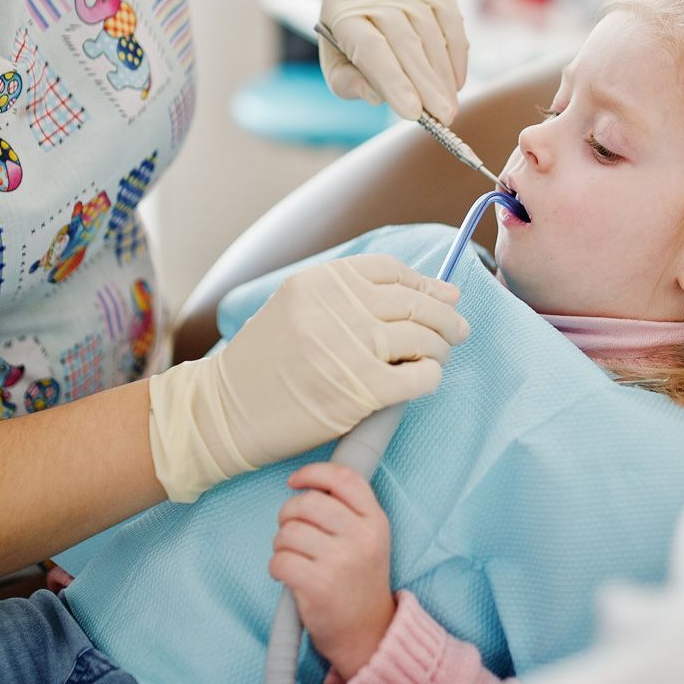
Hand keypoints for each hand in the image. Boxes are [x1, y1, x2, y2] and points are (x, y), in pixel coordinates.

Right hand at [148, 256, 467, 501]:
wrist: (225, 411)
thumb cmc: (264, 363)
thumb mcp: (295, 307)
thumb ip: (348, 297)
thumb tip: (428, 291)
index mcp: (320, 282)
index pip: (391, 271)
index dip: (424, 283)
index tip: (442, 295)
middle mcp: (337, 309)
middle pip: (414, 302)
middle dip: (446, 315)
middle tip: (458, 328)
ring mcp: (350, 349)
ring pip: (424, 338)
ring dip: (441, 347)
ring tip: (441, 355)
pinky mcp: (361, 391)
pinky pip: (419, 378)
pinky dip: (430, 378)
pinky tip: (425, 380)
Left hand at [269, 463, 396, 678]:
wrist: (367, 633)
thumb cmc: (359, 580)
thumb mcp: (369, 539)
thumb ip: (347, 509)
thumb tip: (306, 482)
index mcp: (375, 521)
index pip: (344, 478)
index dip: (313, 472)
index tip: (294, 481)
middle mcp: (361, 538)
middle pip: (308, 502)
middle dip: (289, 514)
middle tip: (292, 532)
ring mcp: (340, 562)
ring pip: (289, 532)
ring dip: (282, 544)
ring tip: (294, 557)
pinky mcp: (318, 585)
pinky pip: (279, 560)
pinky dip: (276, 566)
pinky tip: (289, 575)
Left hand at [318, 0, 468, 122]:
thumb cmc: (351, 37)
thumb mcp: (336, 61)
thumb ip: (348, 83)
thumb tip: (376, 97)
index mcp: (341, 11)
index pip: (371, 48)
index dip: (393, 81)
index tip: (412, 112)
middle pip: (406, 42)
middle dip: (427, 85)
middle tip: (442, 118)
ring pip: (432, 33)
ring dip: (443, 76)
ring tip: (449, 107)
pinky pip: (452, 23)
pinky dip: (456, 56)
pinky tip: (456, 82)